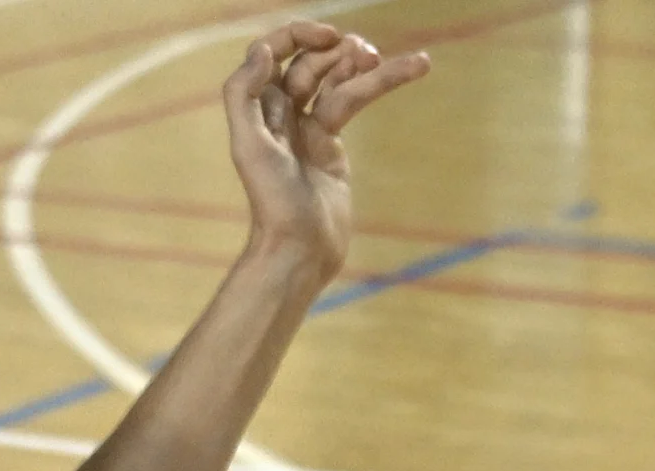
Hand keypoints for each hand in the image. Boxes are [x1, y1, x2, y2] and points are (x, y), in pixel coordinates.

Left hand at [222, 20, 430, 286]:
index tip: (332, 37)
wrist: (300, 250)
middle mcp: (280, 110)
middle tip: (368, 53)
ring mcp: (308, 125)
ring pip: (339, 80)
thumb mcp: (248, 147)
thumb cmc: (272, 202)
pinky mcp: (332, 143)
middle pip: (311, 63)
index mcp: (257, 105)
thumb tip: (262, 50)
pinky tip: (410, 67)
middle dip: (340, 52)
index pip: (275, 51)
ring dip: (368, 64)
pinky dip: (381, 83)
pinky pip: (355, 101)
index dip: (300, 36)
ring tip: (406, 62)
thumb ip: (243, 94)